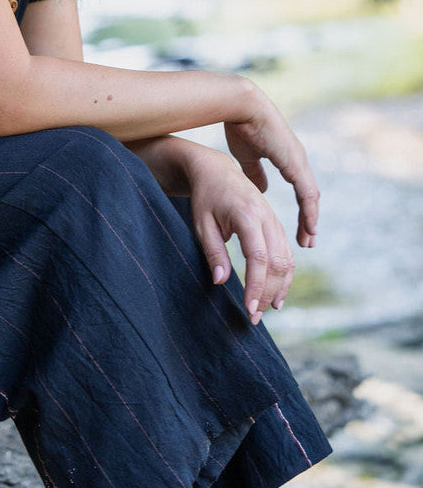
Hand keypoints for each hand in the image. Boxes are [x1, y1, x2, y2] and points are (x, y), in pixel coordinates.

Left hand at [180, 140, 296, 323]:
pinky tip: (277, 292)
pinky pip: (286, 252)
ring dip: (280, 287)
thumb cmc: (205, 197)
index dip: (256, 286)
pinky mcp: (276, 224)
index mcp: (247, 215)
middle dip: (268, 293)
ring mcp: (274, 219)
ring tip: (269, 309)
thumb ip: (213, 252)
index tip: (250, 309)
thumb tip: (221, 282)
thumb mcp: (201, 224)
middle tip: (255, 317)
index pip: (258, 258)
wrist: (216, 170)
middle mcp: (267, 217)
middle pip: (277, 262)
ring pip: (287, 259)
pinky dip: (285, 274)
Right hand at [223, 79, 319, 250]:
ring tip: (309, 239)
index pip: (300, 192)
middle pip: (309, 197)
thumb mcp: (247, 156)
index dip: (300, 212)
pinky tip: (309, 226)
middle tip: (307, 241)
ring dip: (311, 220)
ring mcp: (299, 161)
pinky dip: (309, 211)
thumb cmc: (241, 127)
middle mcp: (298, 162)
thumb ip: (255, 172)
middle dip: (308, 220)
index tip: (298, 230)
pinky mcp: (295, 162)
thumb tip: (262, 189)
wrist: (241, 108)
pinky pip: (307, 192)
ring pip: (311, 198)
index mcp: (288, 160)